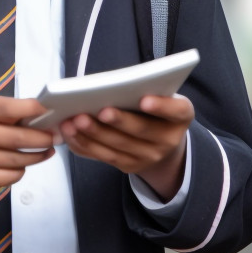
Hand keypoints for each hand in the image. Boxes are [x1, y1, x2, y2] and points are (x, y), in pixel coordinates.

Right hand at [0, 94, 55, 189]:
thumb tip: (37, 116)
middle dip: (43, 138)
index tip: (51, 112)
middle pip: (17, 138)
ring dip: (37, 156)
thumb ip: (0, 109)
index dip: (34, 111)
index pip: (9, 109)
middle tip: (56, 136)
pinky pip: (7, 177)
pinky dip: (20, 171)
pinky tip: (23, 164)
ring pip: (16, 161)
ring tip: (46, 151)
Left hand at [59, 93, 193, 197]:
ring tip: (74, 120)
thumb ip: (144, 89)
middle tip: (98, 110)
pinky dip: (85, 144)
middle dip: (118, 121)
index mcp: (181, 116)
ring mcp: (149, 157)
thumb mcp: (160, 96)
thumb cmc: (155, 109)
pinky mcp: (129, 166)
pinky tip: (70, 132)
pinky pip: (104, 157)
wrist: (163, 143)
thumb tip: (107, 85)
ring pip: (118, 146)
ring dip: (93, 134)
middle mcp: (169, 140)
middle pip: (141, 131)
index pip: (177, 111)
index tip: (145, 100)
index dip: (162, 106)